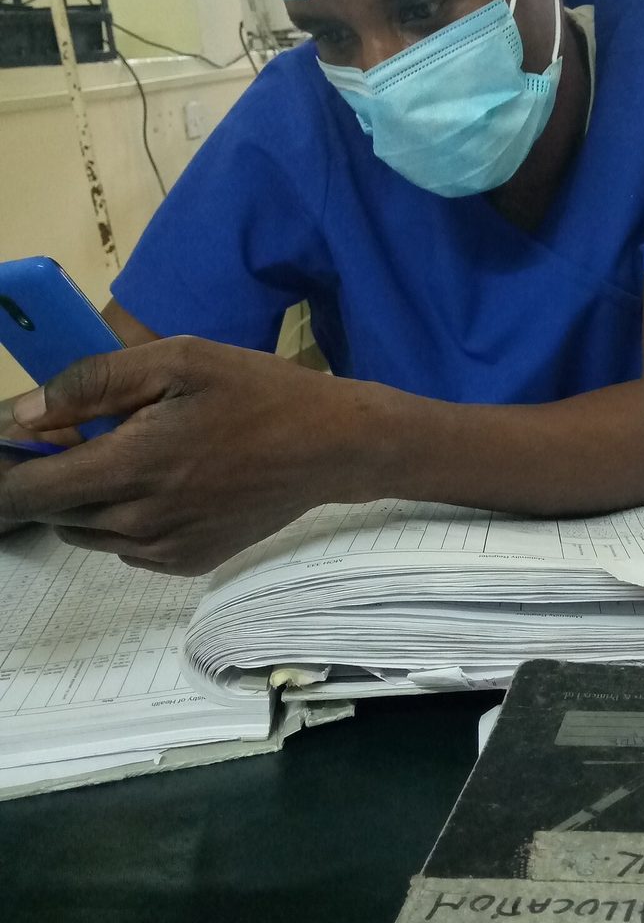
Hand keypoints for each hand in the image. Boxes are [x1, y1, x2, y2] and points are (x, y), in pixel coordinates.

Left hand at [0, 338, 356, 572]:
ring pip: (84, 531)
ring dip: (86, 497)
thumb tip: (25, 414)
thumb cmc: (257, 392)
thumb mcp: (179, 360)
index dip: (3, 473)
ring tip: (131, 454)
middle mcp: (140, 520)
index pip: (25, 493)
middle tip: (86, 432)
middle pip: (52, 511)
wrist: (331, 447)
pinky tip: (164, 482)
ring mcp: (163, 549)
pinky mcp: (185, 563)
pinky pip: (124, 546)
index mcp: (132, 465)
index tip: (10, 446)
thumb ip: (94, 382)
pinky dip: (123, 518)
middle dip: (51, 473)